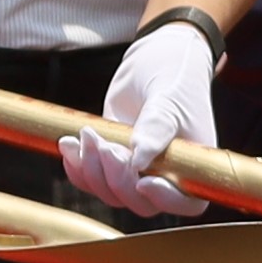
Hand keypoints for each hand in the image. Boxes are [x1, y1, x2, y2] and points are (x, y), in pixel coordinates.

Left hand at [62, 23, 216, 217]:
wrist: (154, 61)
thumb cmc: (175, 78)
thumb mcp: (168, 100)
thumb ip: (156, 129)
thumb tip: (139, 161)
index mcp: (193, 167)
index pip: (185, 201)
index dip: (164, 199)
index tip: (144, 180)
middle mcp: (166, 176)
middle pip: (139, 202)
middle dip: (117, 178)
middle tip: (105, 144)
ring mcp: (136, 172)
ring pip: (110, 193)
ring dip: (92, 169)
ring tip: (87, 133)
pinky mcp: (111, 162)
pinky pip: (90, 179)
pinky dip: (76, 166)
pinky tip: (69, 143)